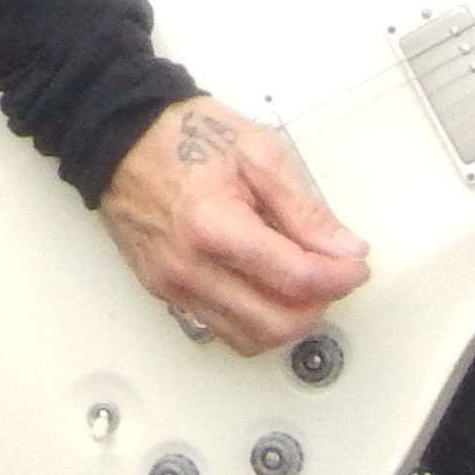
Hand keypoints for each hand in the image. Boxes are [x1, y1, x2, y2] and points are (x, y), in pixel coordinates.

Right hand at [97, 96, 369, 351]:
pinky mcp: (165, 294)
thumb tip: (343, 249)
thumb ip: (304, 207)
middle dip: (319, 305)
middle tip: (331, 274)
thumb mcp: (258, 152)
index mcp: (215, 227)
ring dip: (287, 320)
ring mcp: (174, 286)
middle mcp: (190, 268)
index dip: (340, 277)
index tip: (354, 264)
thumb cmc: (182, 135)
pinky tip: (262, 286)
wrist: (120, 136)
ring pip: (250, 340)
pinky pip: (222, 329)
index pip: (297, 280)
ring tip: (297, 281)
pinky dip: (254, 319)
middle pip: (277, 325)